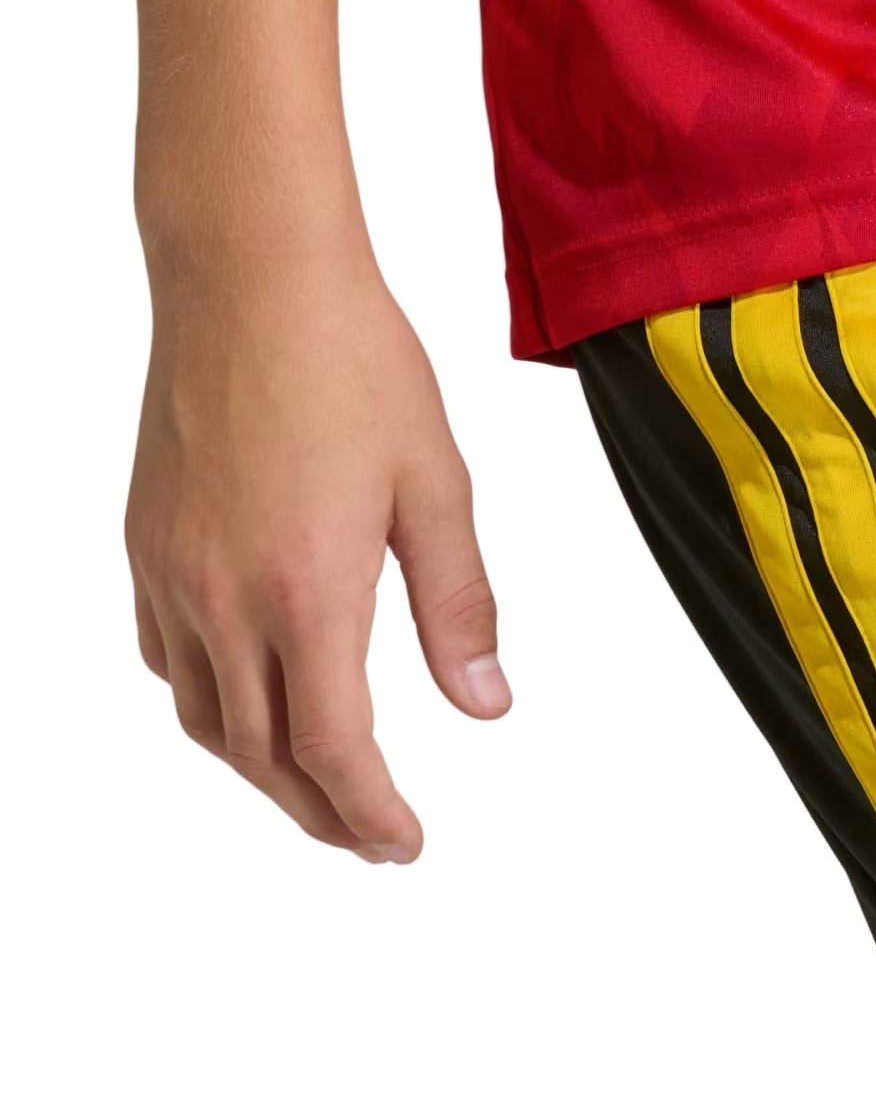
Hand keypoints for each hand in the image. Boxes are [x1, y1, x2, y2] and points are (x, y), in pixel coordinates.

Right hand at [125, 237, 508, 862]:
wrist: (249, 274)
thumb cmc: (352, 363)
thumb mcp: (439, 489)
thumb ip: (460, 608)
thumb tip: (486, 706)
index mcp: (308, 590)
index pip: (335, 749)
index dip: (372, 813)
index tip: (406, 844)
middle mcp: (225, 596)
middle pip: (263, 755)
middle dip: (321, 814)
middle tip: (372, 841)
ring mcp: (172, 572)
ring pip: (205, 719)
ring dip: (263, 772)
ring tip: (319, 791)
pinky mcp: (146, 543)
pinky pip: (166, 660)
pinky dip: (210, 707)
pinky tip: (249, 703)